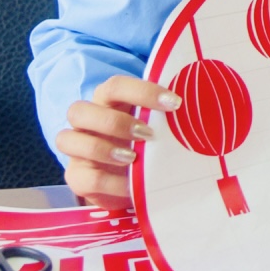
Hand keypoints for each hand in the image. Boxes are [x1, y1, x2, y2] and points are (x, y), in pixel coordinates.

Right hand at [56, 75, 178, 208]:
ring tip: (133, 158)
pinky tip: (131, 184)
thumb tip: (203, 110)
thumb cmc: (147, 145)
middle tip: (147, 134)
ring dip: (102, 148)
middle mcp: (86, 121)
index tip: (174, 103)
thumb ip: (166, 118)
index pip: (115, 86)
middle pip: (79, 109)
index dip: (143, 91)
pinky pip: (84, 177)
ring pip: (66, 139)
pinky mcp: (76, 176)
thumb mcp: (157, 128)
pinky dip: (110, 181)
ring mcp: (76, 149)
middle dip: (115, 122)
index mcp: (108, 101)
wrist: (131, 181)